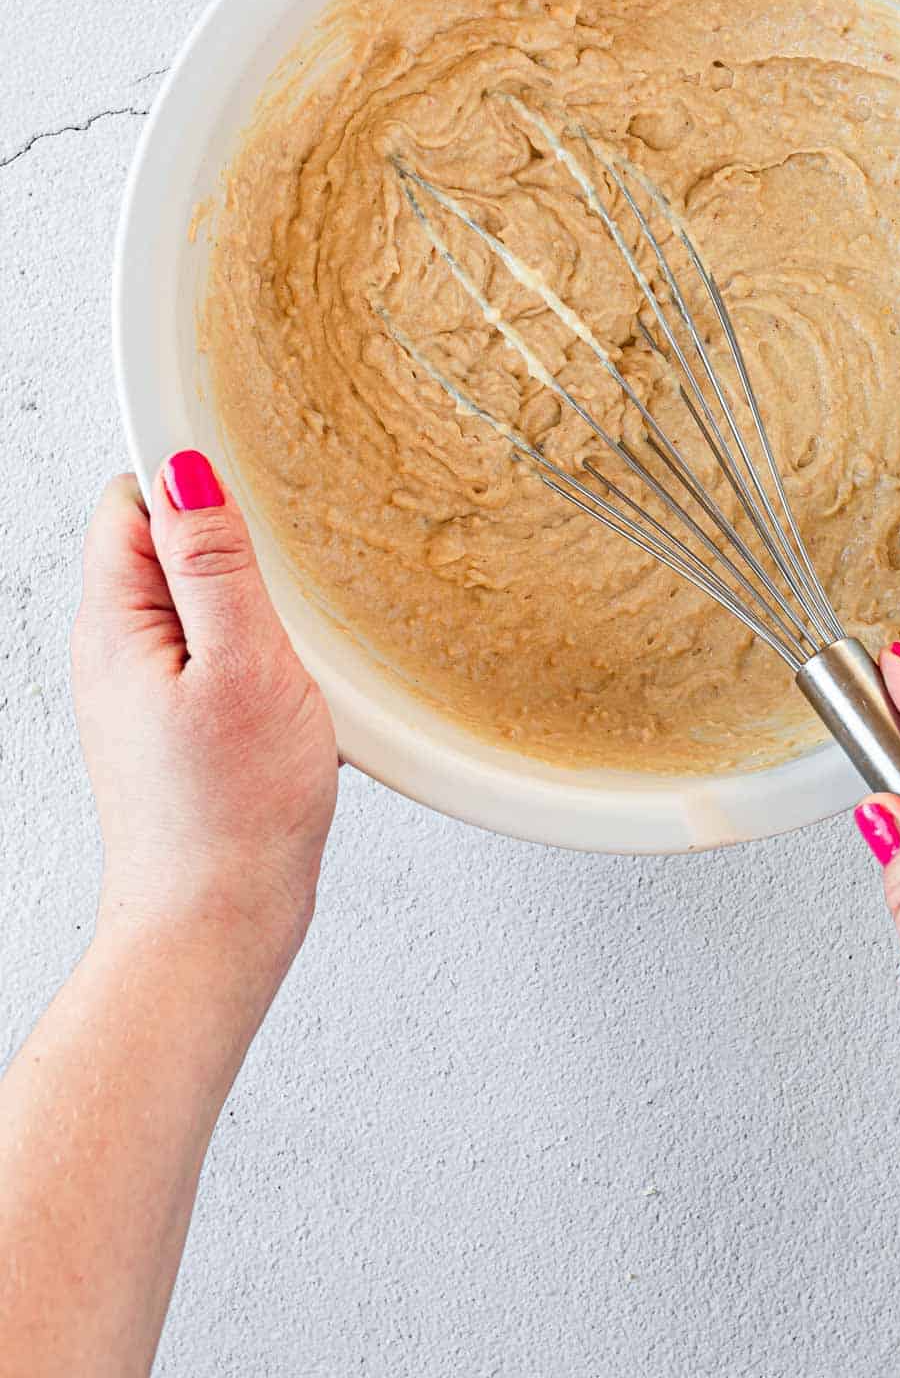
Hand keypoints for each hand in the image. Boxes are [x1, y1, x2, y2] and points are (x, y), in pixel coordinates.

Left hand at [71, 453, 337, 970]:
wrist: (218, 924)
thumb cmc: (233, 814)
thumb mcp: (243, 667)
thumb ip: (214, 564)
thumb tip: (186, 472)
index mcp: (115, 623)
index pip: (134, 500)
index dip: (196, 489)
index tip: (256, 513)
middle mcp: (114, 649)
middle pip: (165, 544)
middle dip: (231, 549)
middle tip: (284, 597)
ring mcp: (141, 688)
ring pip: (194, 600)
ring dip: (248, 605)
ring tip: (288, 650)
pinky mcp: (174, 721)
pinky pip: (211, 649)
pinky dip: (252, 651)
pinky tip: (284, 687)